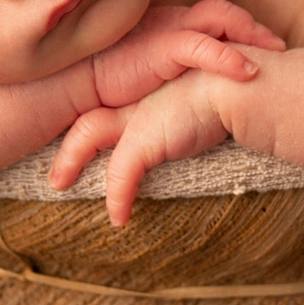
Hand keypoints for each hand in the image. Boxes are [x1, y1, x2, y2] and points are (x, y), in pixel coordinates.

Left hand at [48, 71, 235, 224]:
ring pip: (86, 135)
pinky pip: (120, 175)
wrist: (246, 85)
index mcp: (151, 93)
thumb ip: (198, 120)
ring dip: (70, 160)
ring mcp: (140, 115)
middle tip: (57, 174)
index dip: (95, 123)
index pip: (111, 106)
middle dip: (68, 145)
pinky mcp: (146, 136)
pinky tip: (119, 219)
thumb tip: (203, 132)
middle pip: (88, 117)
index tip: (83, 147)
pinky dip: (118, 197)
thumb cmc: (239, 93)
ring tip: (59, 185)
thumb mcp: (212, 107)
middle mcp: (140, 100)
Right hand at [87, 0, 284, 109]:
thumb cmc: (106, 83)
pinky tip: (249, 73)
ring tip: (277, 54)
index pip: (216, 16)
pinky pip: (202, 47)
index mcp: (170, 24)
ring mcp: (165, 30)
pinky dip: (228, 58)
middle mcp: (171, 21)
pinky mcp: (158, 48)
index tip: (271, 46)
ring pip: (220, 20)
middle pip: (224, 12)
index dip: (245, 28)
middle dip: (256, 28)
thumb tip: (199, 88)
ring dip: (251, 35)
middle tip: (281, 47)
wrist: (71, 85)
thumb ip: (173, 72)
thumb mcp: (147, 73)